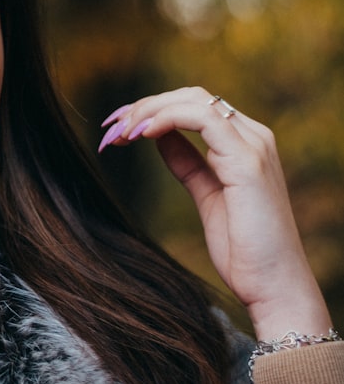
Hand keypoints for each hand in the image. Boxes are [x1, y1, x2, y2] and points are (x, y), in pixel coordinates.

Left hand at [100, 87, 331, 340]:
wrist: (273, 287)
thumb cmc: (243, 249)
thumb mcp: (206, 194)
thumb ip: (187, 162)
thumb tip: (158, 135)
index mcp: (245, 143)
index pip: (193, 105)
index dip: (151, 110)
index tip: (116, 128)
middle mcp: (254, 137)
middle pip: (190, 97)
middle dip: (143, 106)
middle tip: (110, 129)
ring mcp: (254, 146)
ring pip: (194, 101)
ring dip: (148, 111)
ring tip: (120, 133)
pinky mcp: (248, 161)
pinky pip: (203, 119)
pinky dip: (167, 119)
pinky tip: (142, 134)